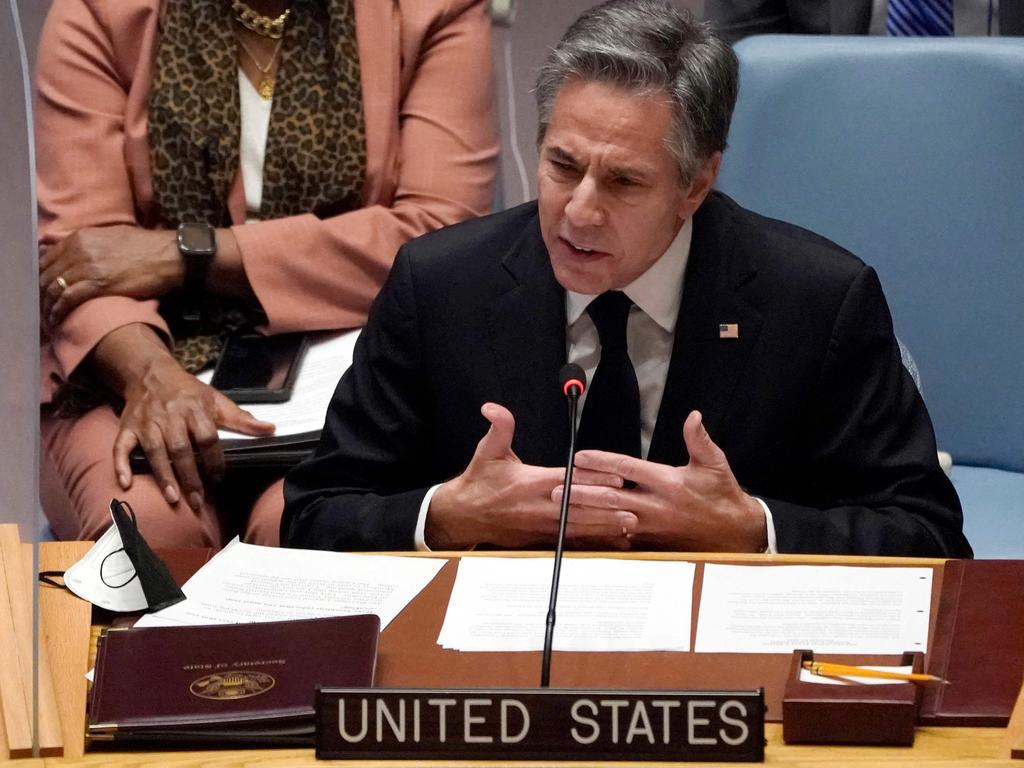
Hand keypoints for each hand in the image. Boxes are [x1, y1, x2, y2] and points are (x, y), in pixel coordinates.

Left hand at [40, 225, 182, 327]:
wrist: (168, 256)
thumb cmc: (146, 247)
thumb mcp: (111, 236)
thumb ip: (90, 244)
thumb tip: (77, 255)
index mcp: (80, 237)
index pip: (47, 258)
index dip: (42, 275)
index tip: (43, 289)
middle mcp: (78, 250)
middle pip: (47, 274)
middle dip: (41, 292)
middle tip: (42, 307)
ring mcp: (86, 267)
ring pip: (53, 288)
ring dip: (47, 305)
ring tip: (48, 317)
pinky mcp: (97, 285)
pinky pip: (67, 299)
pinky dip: (59, 311)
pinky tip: (57, 320)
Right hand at [113, 356, 275, 510]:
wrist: (151, 373)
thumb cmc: (187, 391)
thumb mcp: (216, 400)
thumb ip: (241, 419)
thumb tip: (270, 429)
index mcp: (195, 409)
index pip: (207, 437)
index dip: (214, 458)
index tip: (219, 476)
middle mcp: (170, 416)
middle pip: (181, 449)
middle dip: (190, 476)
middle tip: (197, 501)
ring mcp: (147, 423)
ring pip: (155, 451)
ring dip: (164, 476)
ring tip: (174, 498)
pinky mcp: (128, 427)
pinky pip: (121, 447)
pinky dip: (121, 464)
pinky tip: (125, 483)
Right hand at [425, 403, 636, 549]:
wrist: (463, 516)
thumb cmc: (479, 483)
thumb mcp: (487, 452)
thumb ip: (499, 428)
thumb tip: (494, 408)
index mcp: (529, 483)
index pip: (566, 481)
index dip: (592, 479)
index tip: (616, 477)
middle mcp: (537, 507)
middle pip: (578, 508)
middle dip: (606, 508)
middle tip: (632, 507)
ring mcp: (539, 526)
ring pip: (577, 528)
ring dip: (604, 527)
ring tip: (629, 525)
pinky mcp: (539, 539)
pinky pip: (570, 542)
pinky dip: (591, 542)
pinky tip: (611, 543)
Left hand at [556, 411, 766, 551]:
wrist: (734, 533)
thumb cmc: (721, 495)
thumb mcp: (714, 463)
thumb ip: (699, 440)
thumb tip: (693, 417)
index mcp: (668, 482)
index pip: (628, 469)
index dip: (602, 462)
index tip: (580, 457)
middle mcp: (656, 505)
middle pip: (612, 497)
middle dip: (583, 492)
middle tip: (557, 488)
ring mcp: (652, 526)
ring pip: (611, 517)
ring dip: (586, 512)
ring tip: (562, 507)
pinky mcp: (651, 540)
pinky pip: (620, 536)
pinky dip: (600, 531)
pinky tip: (581, 528)